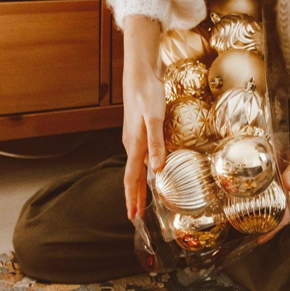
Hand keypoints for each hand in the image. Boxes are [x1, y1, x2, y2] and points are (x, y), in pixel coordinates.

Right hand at [121, 61, 165, 220]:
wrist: (140, 73)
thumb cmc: (148, 93)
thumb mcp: (154, 117)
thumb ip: (156, 143)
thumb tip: (157, 169)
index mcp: (134, 144)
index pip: (131, 177)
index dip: (132, 197)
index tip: (132, 216)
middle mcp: (132, 143)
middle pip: (132, 176)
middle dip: (134, 196)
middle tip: (136, 216)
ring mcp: (134, 137)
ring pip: (136, 166)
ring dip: (138, 184)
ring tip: (141, 200)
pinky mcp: (139, 130)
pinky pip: (140, 156)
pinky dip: (143, 169)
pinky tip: (150, 170)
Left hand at [257, 132, 289, 244]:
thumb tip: (287, 186)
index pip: (284, 215)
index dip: (273, 230)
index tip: (260, 240)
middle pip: (281, 214)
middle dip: (268, 226)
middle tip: (252, 234)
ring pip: (281, 204)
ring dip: (270, 213)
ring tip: (255, 219)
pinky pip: (282, 191)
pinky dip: (273, 196)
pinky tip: (266, 193)